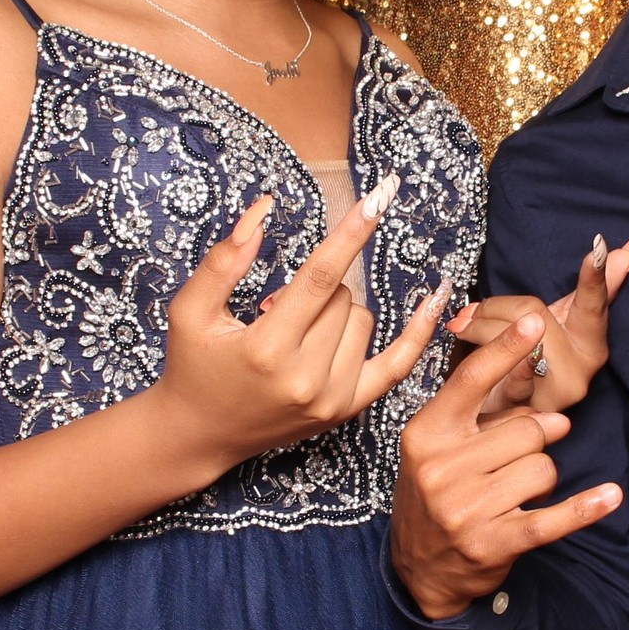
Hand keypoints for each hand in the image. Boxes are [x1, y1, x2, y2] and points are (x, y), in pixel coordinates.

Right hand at [150, 185, 446, 470]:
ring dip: (336, 313)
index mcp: (267, 348)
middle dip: (314, 291)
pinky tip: (437, 297)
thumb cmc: (193, 365)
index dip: (352, 232)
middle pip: (341, 297)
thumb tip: (263, 209)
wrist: (198, 434)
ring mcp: (330, 399)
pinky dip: (418, 333)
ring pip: (363, 320)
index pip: (321, 276)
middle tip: (275, 313)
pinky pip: (397, 365)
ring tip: (294, 334)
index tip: (381, 195)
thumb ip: (225, 260)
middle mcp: (305, 377)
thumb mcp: (191, 309)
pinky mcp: (346, 411)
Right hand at [393, 312, 623, 619]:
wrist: (420, 568)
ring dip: (543, 479)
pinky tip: (610, 496)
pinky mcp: (493, 543)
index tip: (533, 319)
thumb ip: (488, 419)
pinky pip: (552, 518)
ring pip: (543, 469)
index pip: (470, 381)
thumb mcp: (443, 446)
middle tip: (521, 454)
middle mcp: (441, 468)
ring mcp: (465, 508)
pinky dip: (584, 507)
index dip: (506, 349)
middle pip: (526, 431)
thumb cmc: (438, 492)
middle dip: (537, 439)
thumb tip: (555, 417)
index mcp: (426, 434)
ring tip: (515, 492)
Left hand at [447, 235, 628, 412]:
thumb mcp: (561, 320)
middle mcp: (581, 370)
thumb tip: (628, 249)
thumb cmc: (534, 362)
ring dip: (478, 328)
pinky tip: (470, 339)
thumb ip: (592, 288)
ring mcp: (556, 393)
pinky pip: (508, 372)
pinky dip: (487, 351)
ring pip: (511, 337)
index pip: (594, 304)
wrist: (501, 417)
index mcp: (592, 344)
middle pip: (534, 313)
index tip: (600, 249)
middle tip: (471, 312)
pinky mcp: (526, 411)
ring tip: (463, 328)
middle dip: (496, 308)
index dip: (596, 278)